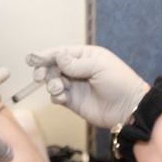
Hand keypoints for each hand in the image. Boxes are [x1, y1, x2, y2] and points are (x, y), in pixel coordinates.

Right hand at [25, 45, 148, 128]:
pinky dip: (55, 96)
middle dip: (44, 70)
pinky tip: (61, 97)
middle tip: (39, 75)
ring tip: (59, 88)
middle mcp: (78, 70)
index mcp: (86, 56)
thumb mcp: (99, 67)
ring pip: (53, 82)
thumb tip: (57, 57)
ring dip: (51, 84)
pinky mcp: (73, 102)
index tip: (32, 58)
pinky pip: (57, 96)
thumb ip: (75, 63)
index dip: (46, 55)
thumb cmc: (119, 82)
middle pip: (53, 67)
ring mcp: (75, 86)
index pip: (61, 53)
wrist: (128, 108)